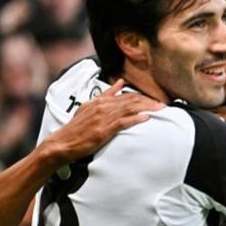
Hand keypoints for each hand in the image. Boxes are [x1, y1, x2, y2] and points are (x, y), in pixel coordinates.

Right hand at [42, 79, 163, 165]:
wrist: (62, 143)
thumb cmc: (76, 127)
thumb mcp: (89, 106)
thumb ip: (106, 94)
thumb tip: (120, 83)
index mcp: (100, 100)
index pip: (126, 95)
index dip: (142, 96)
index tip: (155, 99)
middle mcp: (103, 107)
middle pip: (131, 100)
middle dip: (149, 101)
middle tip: (163, 104)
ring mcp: (103, 118)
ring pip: (129, 109)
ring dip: (147, 108)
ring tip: (160, 109)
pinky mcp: (103, 130)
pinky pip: (123, 122)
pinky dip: (136, 119)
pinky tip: (146, 118)